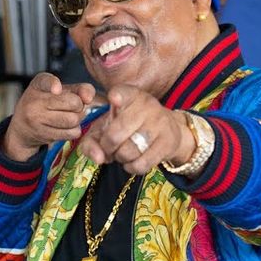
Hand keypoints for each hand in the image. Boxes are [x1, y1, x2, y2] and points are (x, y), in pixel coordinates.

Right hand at [3, 73, 96, 161]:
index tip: (57, 89)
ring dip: (78, 119)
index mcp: (38, 84)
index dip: (53, 85)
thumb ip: (79, 89)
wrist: (22, 127)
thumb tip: (88, 98)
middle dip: (79, 105)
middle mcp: (34, 100)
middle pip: (73, 103)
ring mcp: (37, 119)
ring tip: (70, 116)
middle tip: (74, 107)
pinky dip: (74, 130)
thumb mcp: (59, 90)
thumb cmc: (45, 104)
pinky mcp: (43, 135)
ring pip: (73, 120)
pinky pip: (71, 133)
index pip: (46, 81)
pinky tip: (66, 127)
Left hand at [76, 84, 193, 175]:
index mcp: (130, 95)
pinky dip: (132, 167)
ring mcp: (159, 123)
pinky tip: (132, 161)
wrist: (169, 131)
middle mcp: (146, 105)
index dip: (117, 96)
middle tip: (109, 147)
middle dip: (107, 147)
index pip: (124, 93)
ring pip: (128, 151)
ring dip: (120, 158)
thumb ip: (92, 141)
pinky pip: (142, 164)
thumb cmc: (129, 127)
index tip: (114, 99)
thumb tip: (99, 158)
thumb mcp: (108, 127)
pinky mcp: (168, 142)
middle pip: (116, 134)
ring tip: (122, 153)